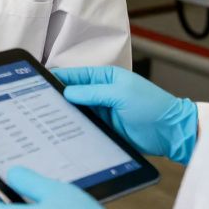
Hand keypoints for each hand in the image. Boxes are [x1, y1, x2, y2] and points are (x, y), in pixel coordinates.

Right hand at [53, 67, 197, 163]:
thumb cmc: (151, 106)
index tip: (39, 83)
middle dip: (58, 97)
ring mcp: (102, 111)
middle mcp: (101, 93)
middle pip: (73, 93)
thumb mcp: (120, 93)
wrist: (170, 132)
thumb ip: (92, 92)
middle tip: (38, 103)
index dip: (58, 78)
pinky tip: (60, 130)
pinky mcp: (104, 128)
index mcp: (105, 77)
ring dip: (65, 113)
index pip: (75, 75)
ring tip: (44, 118)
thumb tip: (67, 92)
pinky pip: (84, 126)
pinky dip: (74, 127)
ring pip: (76, 110)